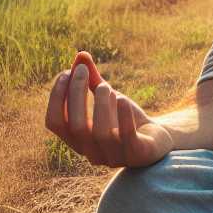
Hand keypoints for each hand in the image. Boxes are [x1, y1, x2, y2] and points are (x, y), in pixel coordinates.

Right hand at [44, 51, 173, 168]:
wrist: (157, 138)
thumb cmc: (125, 118)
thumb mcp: (107, 98)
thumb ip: (92, 80)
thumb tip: (80, 55)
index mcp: (77, 140)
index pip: (55, 123)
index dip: (56, 97)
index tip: (66, 72)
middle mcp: (91, 153)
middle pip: (76, 127)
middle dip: (77, 94)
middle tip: (83, 70)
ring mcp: (114, 157)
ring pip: (100, 134)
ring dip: (101, 105)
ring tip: (106, 86)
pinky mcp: (138, 155)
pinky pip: (128, 138)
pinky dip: (123, 116)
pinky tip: (122, 99)